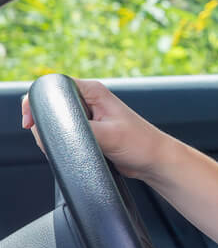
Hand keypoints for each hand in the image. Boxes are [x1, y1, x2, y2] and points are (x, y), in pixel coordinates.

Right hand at [21, 78, 169, 180]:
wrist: (154, 161)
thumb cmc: (141, 144)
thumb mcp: (107, 136)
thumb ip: (78, 130)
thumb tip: (54, 130)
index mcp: (94, 91)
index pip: (54, 86)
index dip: (37, 102)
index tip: (32, 122)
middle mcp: (90, 100)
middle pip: (52, 104)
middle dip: (45, 122)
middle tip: (50, 140)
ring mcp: (89, 115)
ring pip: (57, 121)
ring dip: (54, 134)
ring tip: (69, 147)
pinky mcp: (90, 130)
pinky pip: (66, 133)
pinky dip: (62, 142)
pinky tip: (72, 151)